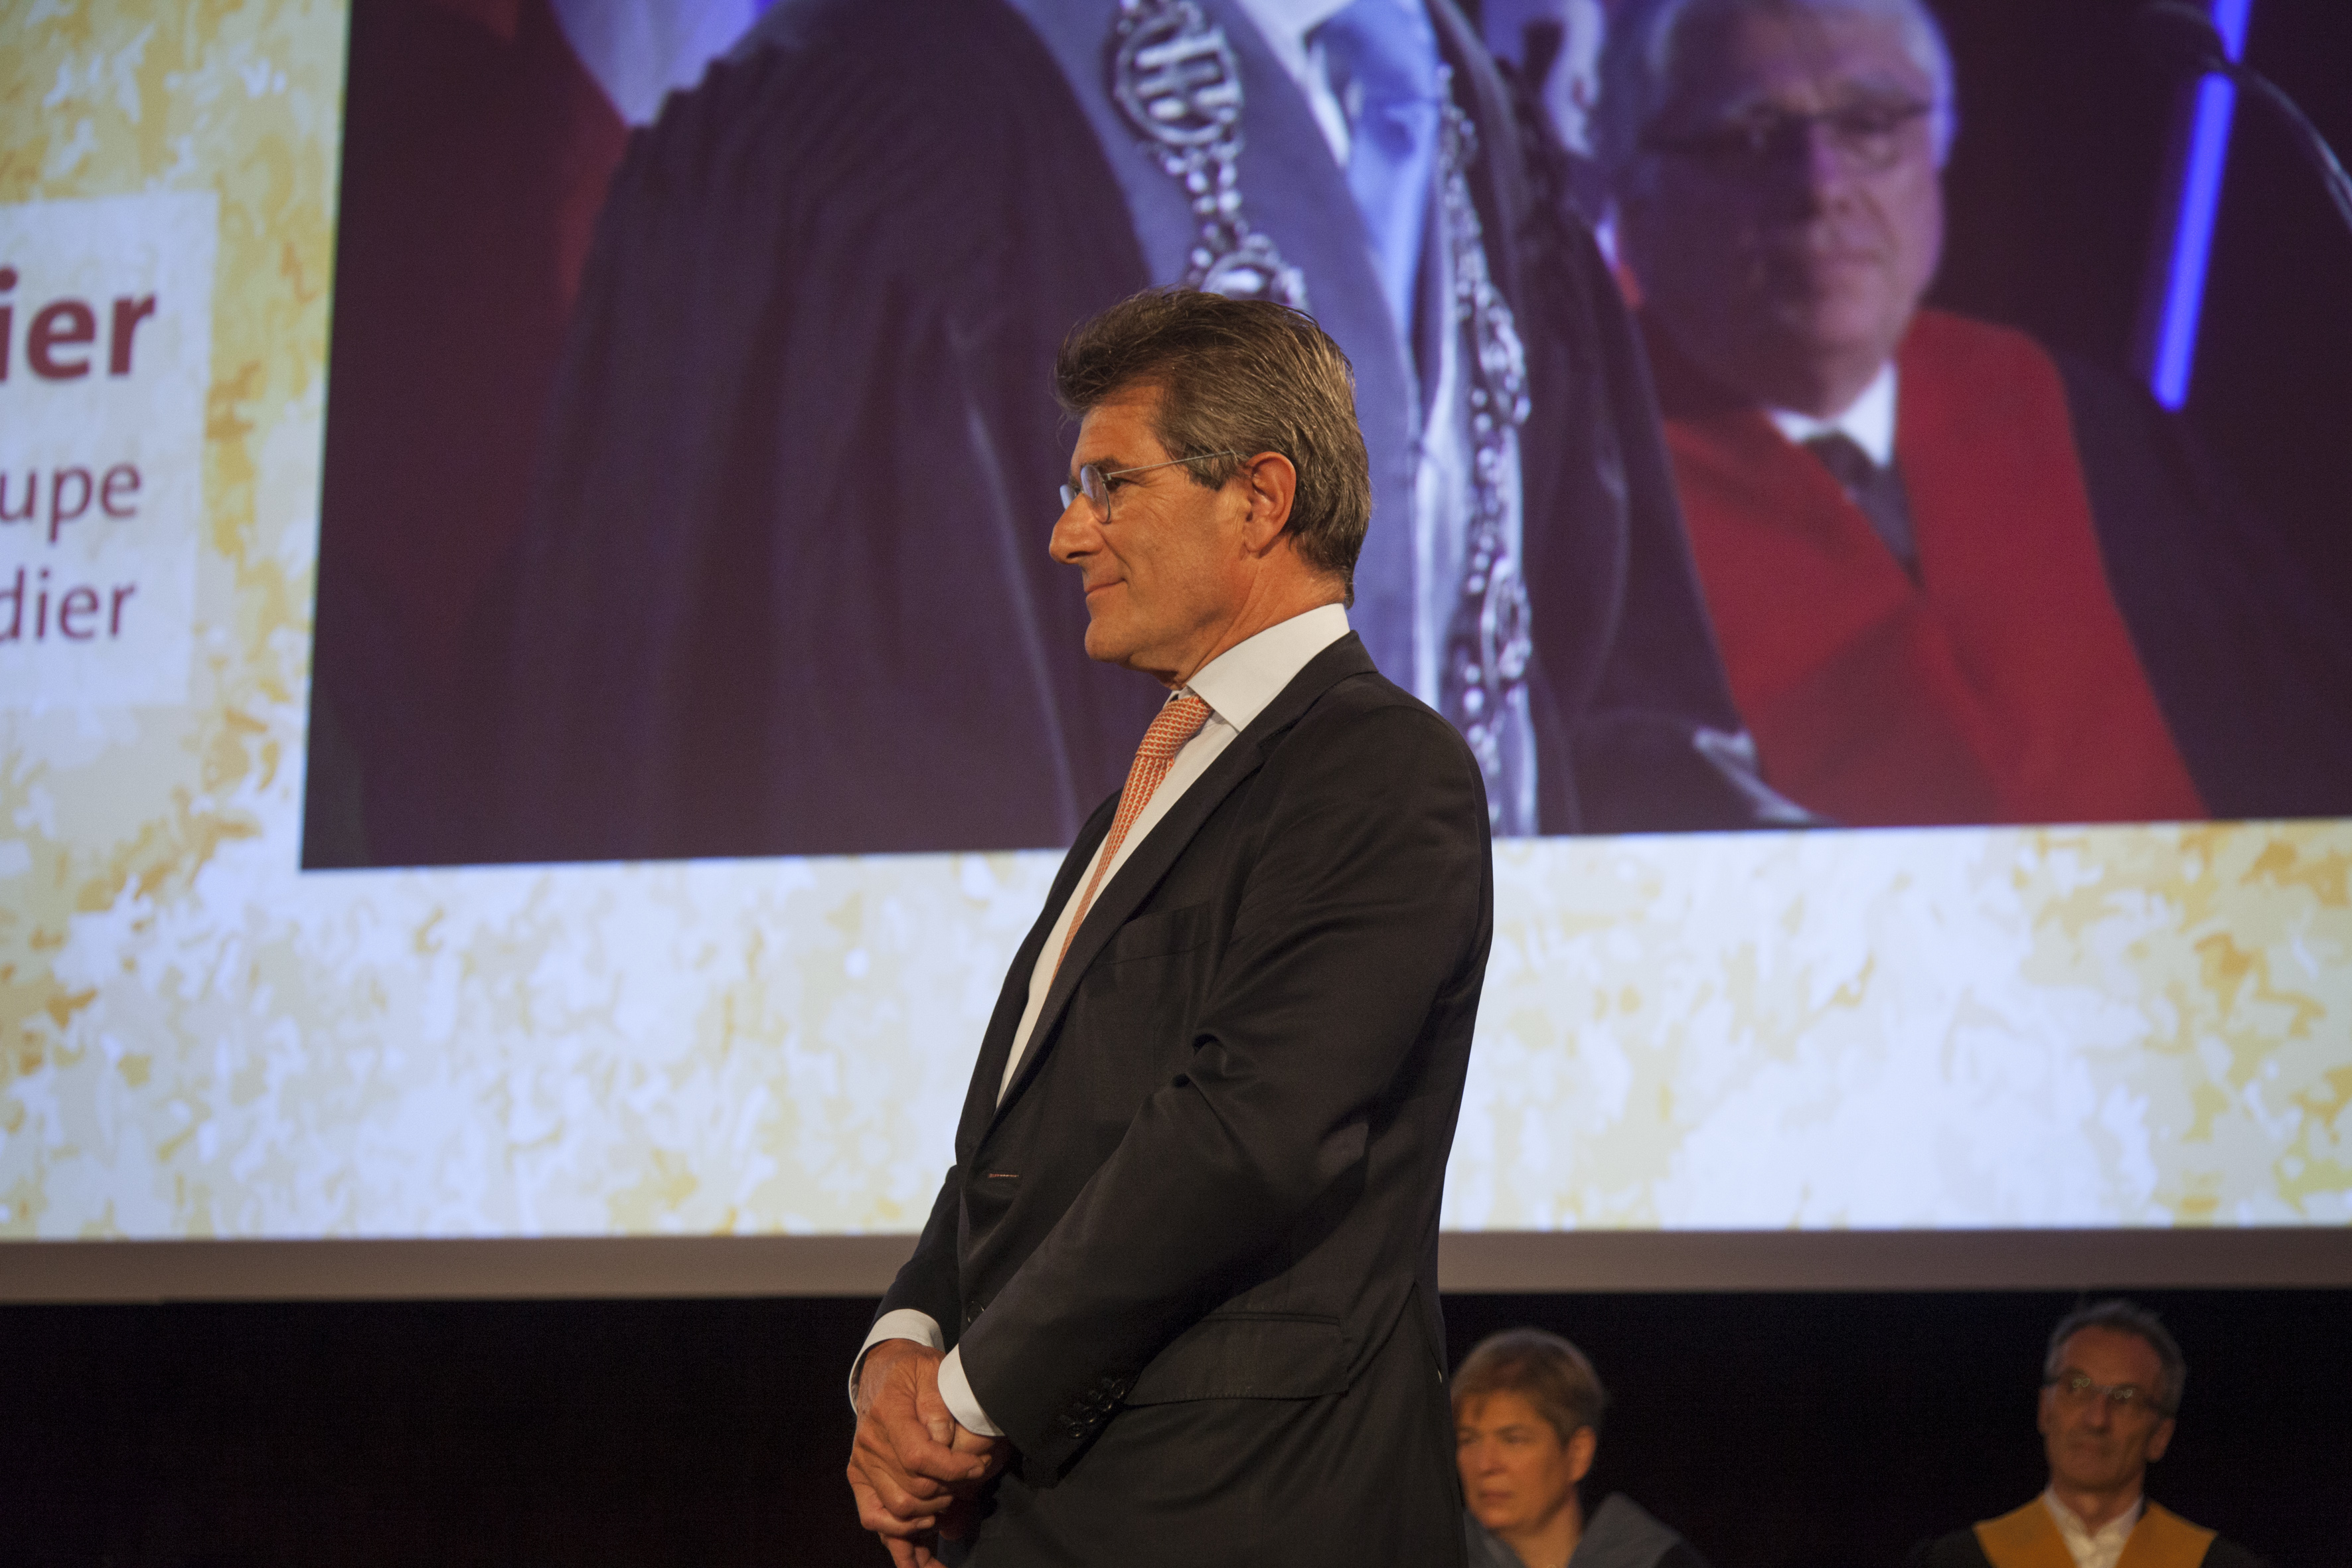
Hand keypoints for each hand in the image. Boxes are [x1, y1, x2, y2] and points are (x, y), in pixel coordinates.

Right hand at [846, 1341, 1006, 1561]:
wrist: (884, 1370)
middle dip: (950, 1490)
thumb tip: (943, 1439)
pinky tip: (926, 1523)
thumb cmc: (915, 1370)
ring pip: (899, 1508)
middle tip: (971, 1479)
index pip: (919, 1456)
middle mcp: (869, 1442)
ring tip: (953, 1495)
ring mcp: (862, 1463)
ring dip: (933, 1510)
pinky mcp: (859, 1477)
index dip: (953, 1469)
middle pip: (914, 1488)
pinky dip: (900, 1530)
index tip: (977, 1466)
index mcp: (888, 1412)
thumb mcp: (932, 1370)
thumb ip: (938, 1402)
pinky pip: (873, 1517)